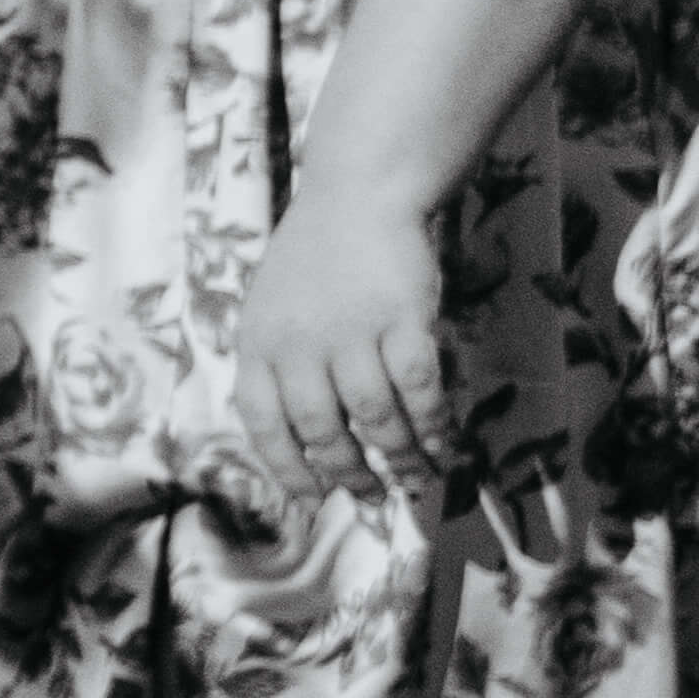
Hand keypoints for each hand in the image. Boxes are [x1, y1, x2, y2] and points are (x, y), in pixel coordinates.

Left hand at [207, 189, 447, 517]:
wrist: (357, 196)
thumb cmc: (312, 262)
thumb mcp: (270, 312)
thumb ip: (279, 369)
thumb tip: (300, 446)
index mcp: (257, 344)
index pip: (263, 425)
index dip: (288, 470)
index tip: (313, 501)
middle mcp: (298, 343)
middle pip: (321, 430)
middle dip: (349, 474)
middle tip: (371, 498)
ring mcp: (351, 330)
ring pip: (374, 417)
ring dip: (398, 457)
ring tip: (413, 479)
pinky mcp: (402, 318)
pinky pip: (419, 389)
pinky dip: (432, 424)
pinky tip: (441, 444)